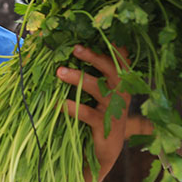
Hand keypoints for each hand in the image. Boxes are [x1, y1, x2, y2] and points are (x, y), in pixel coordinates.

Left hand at [56, 44, 130, 178]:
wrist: (104, 151)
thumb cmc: (96, 115)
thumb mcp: (97, 92)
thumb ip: (91, 72)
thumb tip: (70, 48)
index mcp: (120, 82)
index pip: (119, 59)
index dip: (110, 45)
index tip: (94, 30)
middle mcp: (122, 93)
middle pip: (112, 70)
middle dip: (94, 57)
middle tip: (74, 48)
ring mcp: (115, 110)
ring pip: (100, 89)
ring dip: (79, 79)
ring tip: (59, 72)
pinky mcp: (106, 127)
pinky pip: (89, 114)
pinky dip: (74, 108)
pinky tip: (60, 104)